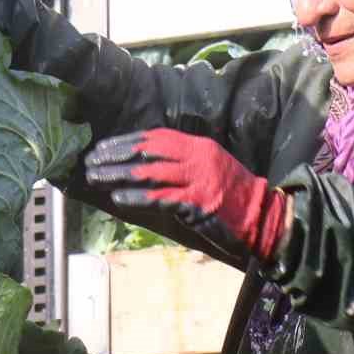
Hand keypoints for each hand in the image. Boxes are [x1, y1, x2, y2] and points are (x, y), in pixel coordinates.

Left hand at [84, 129, 289, 261]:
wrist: (263, 217)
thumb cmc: (233, 197)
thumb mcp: (208, 168)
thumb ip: (180, 164)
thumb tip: (141, 165)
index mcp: (198, 146)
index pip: (154, 137)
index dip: (125, 141)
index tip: (103, 147)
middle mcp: (198, 157)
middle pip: (147, 150)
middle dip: (115, 155)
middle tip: (91, 161)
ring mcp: (199, 179)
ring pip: (149, 172)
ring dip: (118, 175)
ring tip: (95, 177)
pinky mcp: (199, 202)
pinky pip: (161, 197)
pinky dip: (137, 197)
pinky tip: (118, 198)